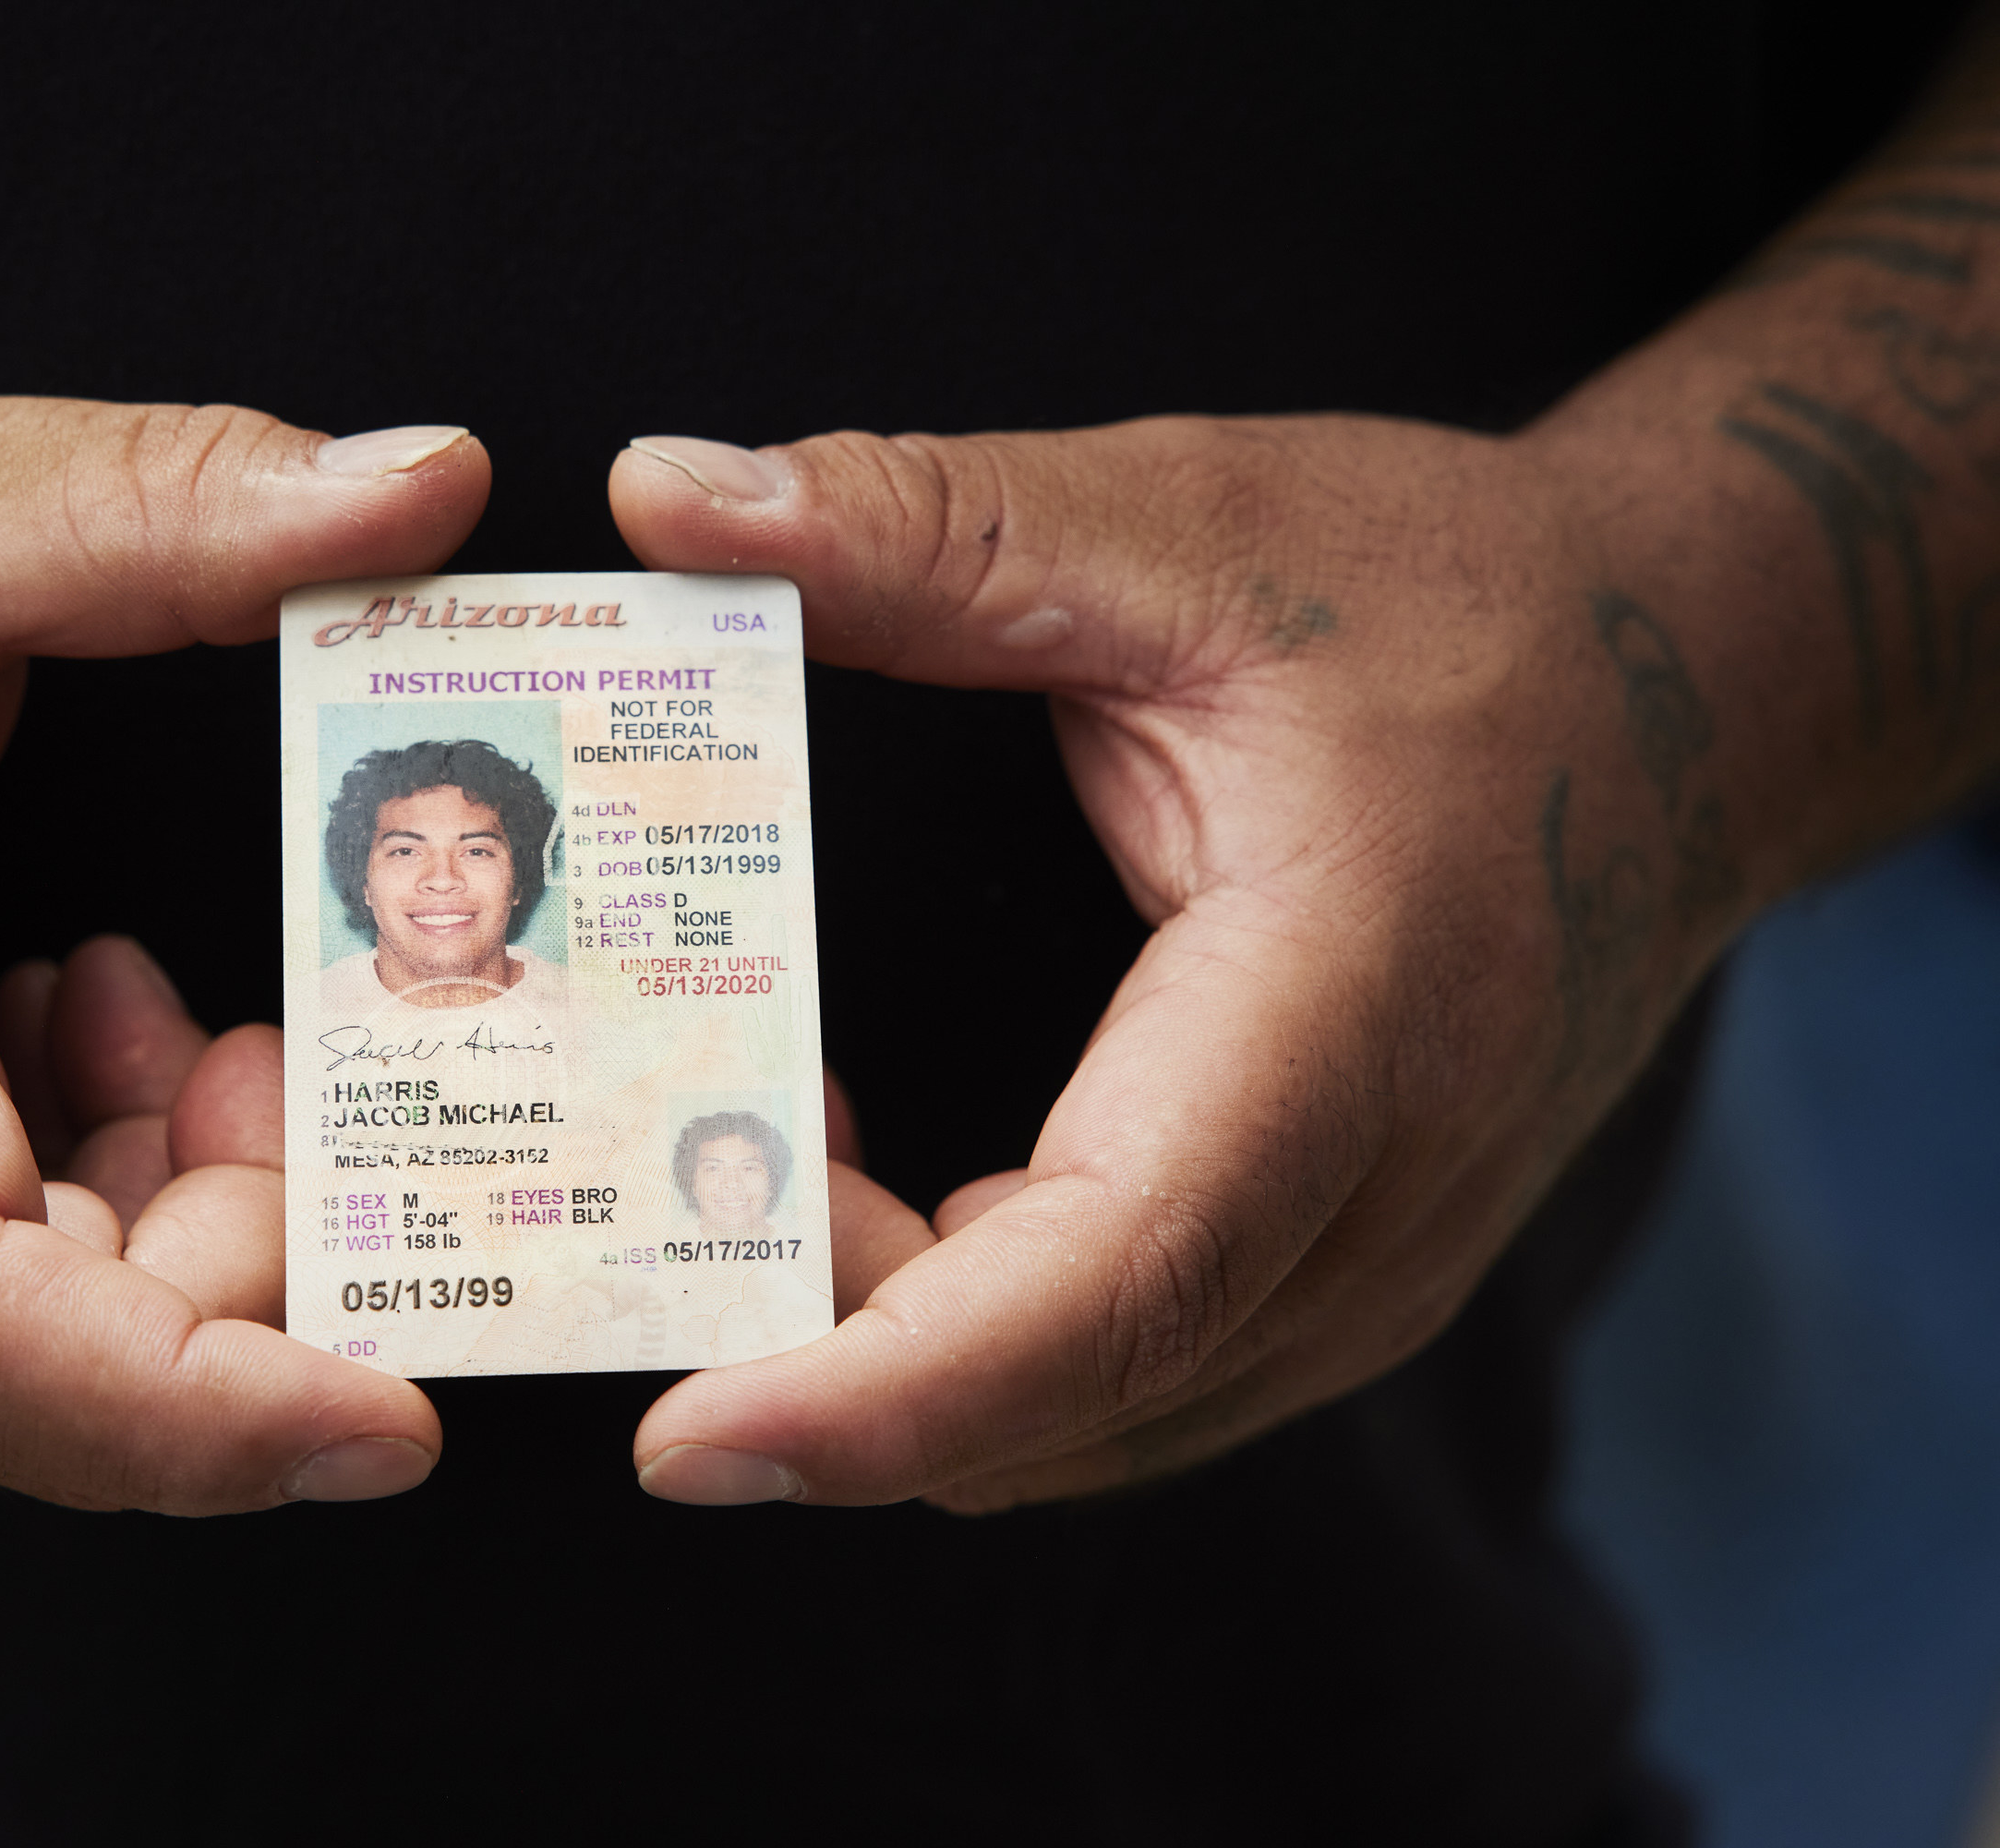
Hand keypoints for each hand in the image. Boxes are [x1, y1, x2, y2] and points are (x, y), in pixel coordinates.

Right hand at [0, 381, 485, 1512]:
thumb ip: (167, 507)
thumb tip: (428, 483)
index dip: (198, 1404)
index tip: (394, 1414)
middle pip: (42, 1378)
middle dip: (243, 1250)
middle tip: (296, 1056)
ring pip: (24, 1372)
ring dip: (170, 1219)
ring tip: (162, 1005)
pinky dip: (91, 1207)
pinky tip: (76, 1032)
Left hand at [610, 418, 1732, 1508]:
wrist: (1698, 696)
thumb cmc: (1463, 606)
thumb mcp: (1187, 531)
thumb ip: (923, 530)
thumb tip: (666, 496)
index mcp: (1339, 1023)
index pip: (1109, 1279)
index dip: (886, 1386)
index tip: (687, 1440)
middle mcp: (1372, 1208)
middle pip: (1060, 1393)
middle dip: (819, 1343)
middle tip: (653, 1180)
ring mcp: (1369, 1270)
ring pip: (1079, 1421)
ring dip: (883, 1338)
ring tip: (755, 1149)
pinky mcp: (1337, 1274)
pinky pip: (1119, 1376)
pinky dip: (966, 1325)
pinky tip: (876, 1186)